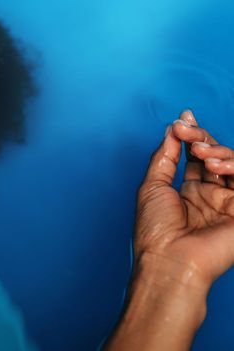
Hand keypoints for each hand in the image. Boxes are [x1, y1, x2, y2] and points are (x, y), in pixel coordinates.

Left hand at [106, 110, 233, 349]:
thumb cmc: (155, 230)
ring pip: (232, 163)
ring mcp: (228, 203)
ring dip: (216, 149)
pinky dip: (232, 165)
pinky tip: (214, 165)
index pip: (196, 156)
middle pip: (215, 155)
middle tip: (186, 129)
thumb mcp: (153, 185)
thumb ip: (165, 156)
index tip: (183, 117)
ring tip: (199, 151)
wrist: (169, 260)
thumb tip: (172, 129)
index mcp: (188, 192)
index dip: (192, 134)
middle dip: (201, 136)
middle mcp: (210, 196)